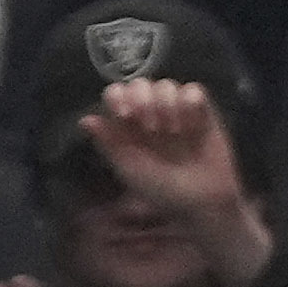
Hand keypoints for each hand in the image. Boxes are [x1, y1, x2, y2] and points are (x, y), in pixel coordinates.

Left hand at [81, 79, 276, 286]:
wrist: (203, 203)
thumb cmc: (164, 191)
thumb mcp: (131, 171)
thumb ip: (109, 145)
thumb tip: (85, 120)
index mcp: (128, 123)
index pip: (116, 93)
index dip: (118, 96)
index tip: (125, 115)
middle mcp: (151, 111)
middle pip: (141, 83)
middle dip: (144, 101)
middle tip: (153, 128)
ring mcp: (177, 110)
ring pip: (167, 85)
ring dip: (168, 105)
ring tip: (175, 132)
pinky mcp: (203, 112)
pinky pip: (195, 90)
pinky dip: (191, 102)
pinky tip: (193, 124)